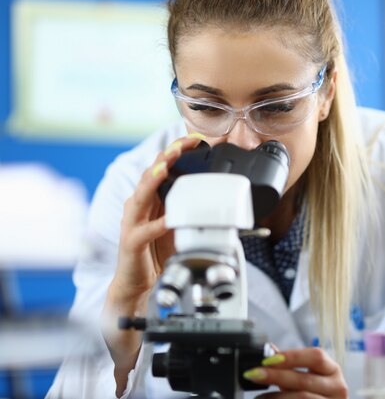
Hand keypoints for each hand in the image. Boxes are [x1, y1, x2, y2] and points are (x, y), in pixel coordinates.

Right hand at [110, 133, 205, 301]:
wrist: (136, 283)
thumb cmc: (155, 251)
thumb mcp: (176, 222)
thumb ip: (188, 205)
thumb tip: (214, 191)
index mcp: (151, 198)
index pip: (161, 167)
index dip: (174, 151)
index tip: (192, 139)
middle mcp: (139, 205)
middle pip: (150, 175)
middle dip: (165, 158)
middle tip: (180, 146)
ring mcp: (132, 222)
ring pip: (141, 196)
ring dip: (153, 181)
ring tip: (165, 169)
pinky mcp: (132, 242)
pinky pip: (145, 231)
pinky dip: (157, 224)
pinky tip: (168, 220)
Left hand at [245, 348, 348, 398]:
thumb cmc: (314, 393)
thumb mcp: (305, 376)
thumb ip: (289, 364)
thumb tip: (270, 350)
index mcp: (333, 370)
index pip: (316, 356)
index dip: (291, 356)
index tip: (268, 359)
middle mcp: (338, 387)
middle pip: (305, 380)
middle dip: (276, 376)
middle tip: (254, 374)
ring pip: (302, 398)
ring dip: (275, 397)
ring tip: (259, 397)